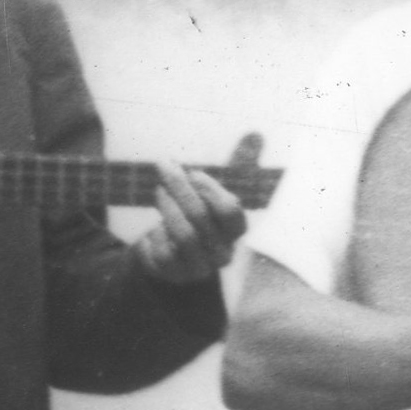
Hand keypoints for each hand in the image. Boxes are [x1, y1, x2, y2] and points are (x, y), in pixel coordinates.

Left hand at [138, 133, 261, 281]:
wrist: (169, 256)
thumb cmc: (197, 217)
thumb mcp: (214, 190)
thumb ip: (237, 165)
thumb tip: (256, 134)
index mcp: (235, 231)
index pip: (230, 210)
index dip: (209, 188)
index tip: (192, 172)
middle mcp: (221, 252)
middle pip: (201, 217)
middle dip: (179, 187)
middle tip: (163, 167)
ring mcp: (199, 266)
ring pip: (183, 234)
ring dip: (167, 207)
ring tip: (158, 190)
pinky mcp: (175, 275)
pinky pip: (163, 251)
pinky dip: (156, 234)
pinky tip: (154, 228)